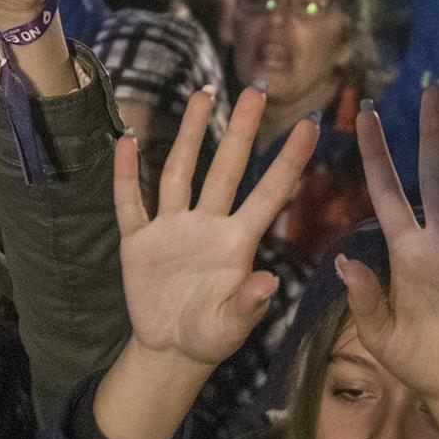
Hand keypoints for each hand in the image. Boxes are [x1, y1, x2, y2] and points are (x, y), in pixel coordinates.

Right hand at [115, 87, 317, 367]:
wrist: (169, 350)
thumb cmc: (210, 338)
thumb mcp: (231, 328)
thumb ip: (247, 306)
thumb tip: (267, 283)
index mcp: (237, 243)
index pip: (268, 193)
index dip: (289, 160)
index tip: (311, 125)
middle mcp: (207, 225)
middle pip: (226, 168)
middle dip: (240, 129)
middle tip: (255, 89)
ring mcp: (172, 229)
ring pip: (181, 171)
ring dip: (188, 134)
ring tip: (202, 94)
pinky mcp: (139, 241)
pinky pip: (131, 202)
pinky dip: (126, 175)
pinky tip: (127, 142)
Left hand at [337, 85, 438, 412]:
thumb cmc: (417, 364)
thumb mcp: (381, 337)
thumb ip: (364, 300)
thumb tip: (344, 262)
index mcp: (407, 253)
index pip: (387, 192)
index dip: (377, 155)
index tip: (367, 115)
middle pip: (438, 177)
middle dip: (436, 134)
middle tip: (436, 89)